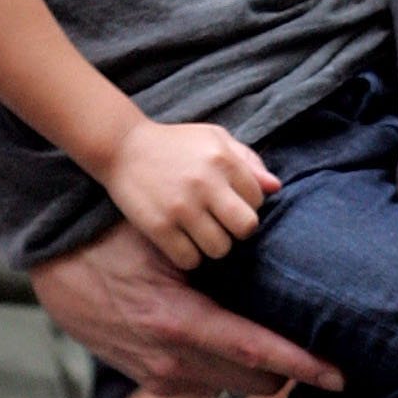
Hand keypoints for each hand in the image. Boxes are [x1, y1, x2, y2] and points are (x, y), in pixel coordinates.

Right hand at [30, 221, 344, 397]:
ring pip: (236, 386)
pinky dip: (228, 365)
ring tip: (269, 329)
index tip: (342, 374)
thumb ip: (219, 247)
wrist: (54, 271)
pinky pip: (209, 383)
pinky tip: (227, 332)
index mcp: (178, 323)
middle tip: (311, 334)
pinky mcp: (153, 383)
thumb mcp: (164, 237)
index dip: (305, 366)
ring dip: (260, 366)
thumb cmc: (111, 239)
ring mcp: (160, 378)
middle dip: (291, 365)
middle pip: (258, 379)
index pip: (257, 352)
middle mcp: (171, 362)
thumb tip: (277, 236)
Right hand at [101, 117, 276, 268]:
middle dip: (237, 230)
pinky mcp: (158, 226)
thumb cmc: (175, 143)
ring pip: (220, 249)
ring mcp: (181, 207)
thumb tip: (275, 187)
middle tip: (222, 224)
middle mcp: (206, 183)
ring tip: (200, 233)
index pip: (258, 200)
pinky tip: (182, 242)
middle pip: (246, 228)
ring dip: (213, 246)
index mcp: (223, 159)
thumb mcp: (214, 138)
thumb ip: (248, 161)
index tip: (229, 203)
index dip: (246, 205)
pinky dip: (189, 257)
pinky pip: (189, 259)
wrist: (122, 146)